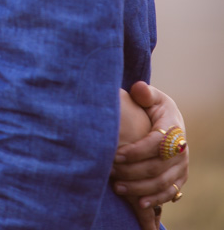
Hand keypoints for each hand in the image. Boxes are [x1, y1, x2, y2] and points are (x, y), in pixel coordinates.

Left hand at [112, 82, 187, 215]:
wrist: (169, 122)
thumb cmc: (153, 107)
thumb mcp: (151, 97)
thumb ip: (144, 93)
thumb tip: (139, 89)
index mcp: (173, 127)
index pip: (155, 143)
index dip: (135, 152)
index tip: (115, 155)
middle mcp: (181, 149)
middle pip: (157, 167)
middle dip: (131, 172)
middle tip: (110, 172)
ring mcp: (182, 165)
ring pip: (162, 182)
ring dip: (139, 188)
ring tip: (117, 187)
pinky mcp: (180, 177)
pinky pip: (170, 192)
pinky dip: (155, 199)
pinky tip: (139, 203)